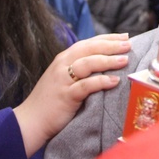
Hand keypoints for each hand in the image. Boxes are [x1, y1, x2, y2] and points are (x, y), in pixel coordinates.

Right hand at [13, 33, 130, 156]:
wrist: (30, 121)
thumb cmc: (51, 100)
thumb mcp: (64, 78)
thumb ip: (80, 68)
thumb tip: (107, 62)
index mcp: (64, 58)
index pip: (89, 42)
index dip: (108, 38)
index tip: (125, 36)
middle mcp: (62, 65)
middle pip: (90, 49)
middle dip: (111, 45)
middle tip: (129, 44)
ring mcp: (62, 80)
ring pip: (88, 63)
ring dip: (108, 60)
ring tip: (125, 60)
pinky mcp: (65, 96)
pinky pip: (85, 85)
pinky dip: (101, 82)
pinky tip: (114, 81)